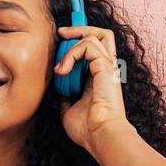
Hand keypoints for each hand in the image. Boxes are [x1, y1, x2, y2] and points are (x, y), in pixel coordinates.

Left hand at [54, 25, 131, 155]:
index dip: (77, 40)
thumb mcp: (68, 109)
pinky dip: (72, 53)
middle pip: (101, 34)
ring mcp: (108, 67)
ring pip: (95, 35)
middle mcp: (106, 69)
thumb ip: (65, 96)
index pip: (92, 48)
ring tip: (60, 65)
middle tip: (61, 33)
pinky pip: (88, 45)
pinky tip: (63, 69)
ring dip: (71, 44)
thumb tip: (57, 90)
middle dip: (79, 29)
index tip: (60, 40)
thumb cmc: (88, 129)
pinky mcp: (106, 67)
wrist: (99, 136)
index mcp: (99, 77)